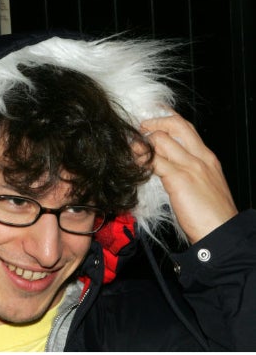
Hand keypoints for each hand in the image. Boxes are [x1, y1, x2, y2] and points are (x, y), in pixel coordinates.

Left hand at [139, 111, 237, 244]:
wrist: (222, 235)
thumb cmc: (213, 216)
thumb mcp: (204, 186)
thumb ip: (188, 170)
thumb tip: (164, 163)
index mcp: (208, 158)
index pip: (186, 127)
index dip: (166, 119)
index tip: (151, 119)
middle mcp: (200, 158)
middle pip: (175, 124)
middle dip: (154, 122)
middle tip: (140, 129)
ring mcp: (190, 166)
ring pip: (160, 140)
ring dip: (142, 142)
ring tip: (132, 148)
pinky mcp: (178, 178)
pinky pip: (153, 160)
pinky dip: (140, 159)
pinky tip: (134, 161)